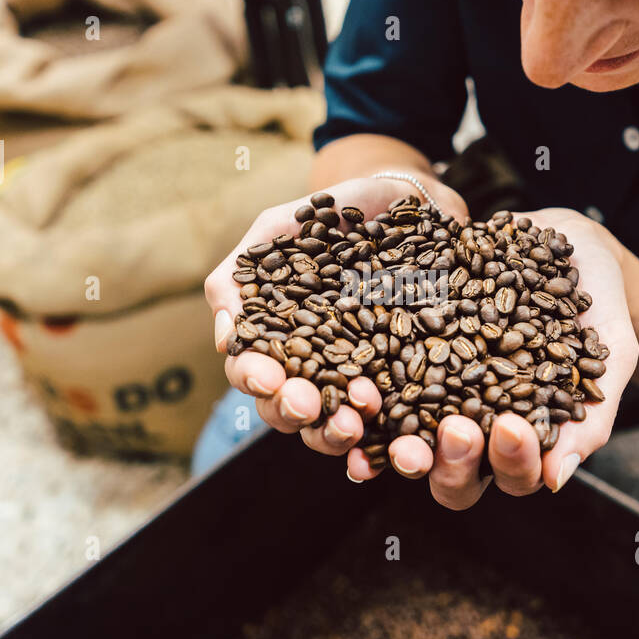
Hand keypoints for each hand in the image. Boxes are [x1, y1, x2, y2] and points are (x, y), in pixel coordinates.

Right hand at [204, 174, 469, 467]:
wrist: (413, 199)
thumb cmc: (338, 212)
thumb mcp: (279, 228)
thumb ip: (241, 274)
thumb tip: (225, 339)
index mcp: (277, 338)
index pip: (252, 373)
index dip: (256, 379)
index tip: (269, 376)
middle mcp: (314, 369)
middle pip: (289, 411)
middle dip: (294, 412)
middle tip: (310, 404)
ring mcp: (362, 379)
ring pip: (335, 427)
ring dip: (336, 432)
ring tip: (357, 419)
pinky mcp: (409, 384)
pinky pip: (395, 424)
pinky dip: (390, 439)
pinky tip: (395, 438)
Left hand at [347, 207, 638, 508]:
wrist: (564, 242)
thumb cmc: (597, 302)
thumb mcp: (610, 350)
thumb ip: (592, 414)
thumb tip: (555, 482)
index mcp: (522, 442)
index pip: (512, 477)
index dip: (510, 463)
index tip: (511, 425)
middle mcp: (472, 431)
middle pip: (450, 477)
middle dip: (450, 461)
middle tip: (454, 427)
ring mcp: (432, 397)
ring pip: (404, 442)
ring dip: (391, 439)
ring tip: (391, 416)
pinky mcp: (399, 354)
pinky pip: (372, 381)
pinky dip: (357, 386)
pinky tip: (348, 376)